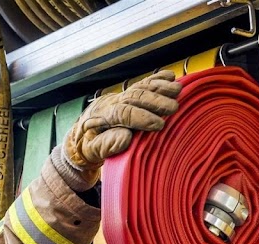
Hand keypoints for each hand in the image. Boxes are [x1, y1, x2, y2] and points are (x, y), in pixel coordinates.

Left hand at [51, 71, 181, 190]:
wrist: (81, 137)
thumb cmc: (88, 148)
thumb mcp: (93, 151)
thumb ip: (107, 144)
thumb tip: (126, 137)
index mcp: (102, 117)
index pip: (123, 113)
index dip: (142, 118)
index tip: (159, 124)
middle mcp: (111, 103)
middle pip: (135, 97)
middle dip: (156, 101)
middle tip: (173, 107)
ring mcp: (119, 97)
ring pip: (140, 88)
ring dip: (160, 87)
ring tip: (177, 89)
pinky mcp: (126, 95)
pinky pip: (142, 84)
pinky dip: (157, 79)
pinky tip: (171, 77)